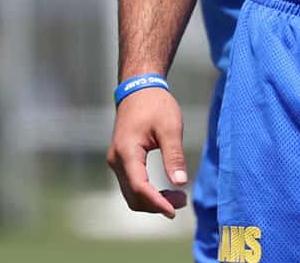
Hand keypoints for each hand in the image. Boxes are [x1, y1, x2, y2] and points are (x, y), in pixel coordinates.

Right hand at [105, 86, 189, 217]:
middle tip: (183, 201)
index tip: (174, 211)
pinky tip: (166, 190)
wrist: (138, 89)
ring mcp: (116, 161)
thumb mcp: (170, 127)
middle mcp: (117, 160)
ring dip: (152, 201)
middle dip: (157, 204)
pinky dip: (147, 193)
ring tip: (179, 197)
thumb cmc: (156, 105)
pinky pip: (131, 185)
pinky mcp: (121, 161)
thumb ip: (174, 155)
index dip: (157, 202)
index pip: (139, 186)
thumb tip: (180, 183)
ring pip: (131, 194)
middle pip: (133, 196)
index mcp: (127, 151)